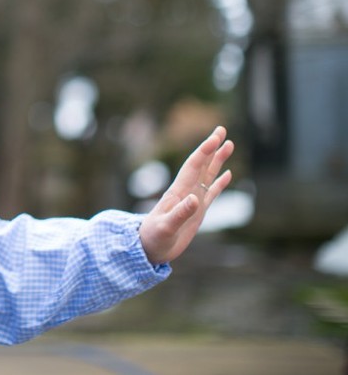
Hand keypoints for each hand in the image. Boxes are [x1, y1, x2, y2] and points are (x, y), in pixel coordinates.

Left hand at [138, 126, 233, 264]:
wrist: (148, 249)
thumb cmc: (153, 239)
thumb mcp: (166, 228)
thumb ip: (180, 214)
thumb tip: (194, 199)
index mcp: (178, 192)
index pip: (193, 166)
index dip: (204, 151)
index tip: (215, 137)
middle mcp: (186, 192)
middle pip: (201, 164)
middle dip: (211, 147)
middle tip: (222, 129)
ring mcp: (192, 201)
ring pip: (208, 175)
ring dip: (218, 160)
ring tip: (229, 144)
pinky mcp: (197, 212)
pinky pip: (212, 192)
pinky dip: (220, 182)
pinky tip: (228, 174)